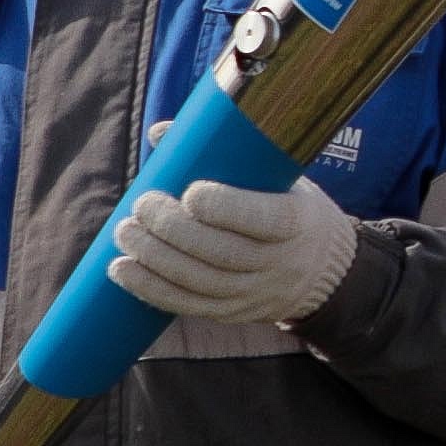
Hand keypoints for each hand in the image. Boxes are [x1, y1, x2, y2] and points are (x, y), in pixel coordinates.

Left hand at [108, 173, 356, 328]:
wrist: (322, 269)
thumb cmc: (288, 206)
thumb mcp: (277, 177)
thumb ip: (223, 154)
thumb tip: (163, 133)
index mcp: (297, 221)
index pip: (264, 219)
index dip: (224, 207)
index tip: (190, 191)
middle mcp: (280, 262)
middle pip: (223, 252)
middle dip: (174, 230)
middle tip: (143, 206)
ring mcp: (256, 293)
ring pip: (201, 281)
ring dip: (155, 259)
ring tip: (126, 233)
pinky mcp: (234, 312)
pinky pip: (189, 305)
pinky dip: (152, 289)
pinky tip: (124, 270)